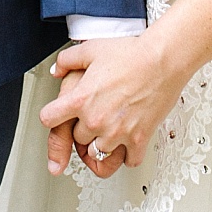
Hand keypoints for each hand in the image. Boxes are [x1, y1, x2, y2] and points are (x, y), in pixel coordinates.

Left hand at [38, 34, 188, 175]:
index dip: (51, 115)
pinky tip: (127, 141)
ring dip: (101, 142)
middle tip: (93, 115)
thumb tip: (57, 70)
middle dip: (81, 127)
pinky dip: (126, 155)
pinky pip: (128, 161)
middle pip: (76, 138)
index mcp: (80, 99)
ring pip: (98, 151)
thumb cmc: (130, 54)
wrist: (162, 61)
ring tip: (109, 128)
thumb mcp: (90, 50)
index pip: (49, 119)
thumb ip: (67, 60)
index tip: (57, 115)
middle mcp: (96, 120)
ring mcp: (118, 133)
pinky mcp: (139, 140)